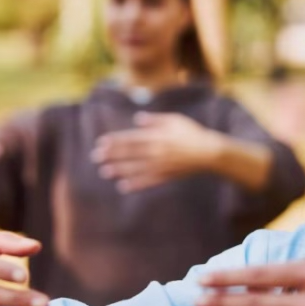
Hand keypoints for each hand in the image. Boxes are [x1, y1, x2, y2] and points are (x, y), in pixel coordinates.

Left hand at [90, 111, 221, 192]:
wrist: (209, 153)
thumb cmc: (192, 133)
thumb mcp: (174, 120)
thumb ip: (155, 120)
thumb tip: (138, 119)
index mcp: (157, 137)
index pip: (131, 139)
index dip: (115, 141)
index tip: (100, 143)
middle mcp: (156, 152)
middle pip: (129, 154)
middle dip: (111, 155)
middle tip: (95, 158)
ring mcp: (160, 166)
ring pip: (135, 169)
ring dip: (119, 170)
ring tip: (104, 172)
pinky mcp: (166, 176)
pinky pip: (147, 181)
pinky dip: (135, 184)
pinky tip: (123, 186)